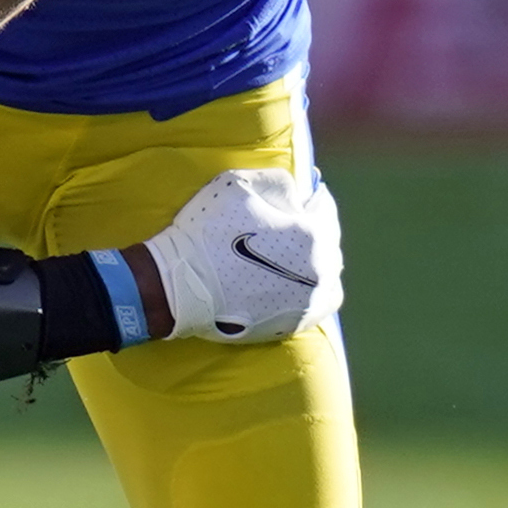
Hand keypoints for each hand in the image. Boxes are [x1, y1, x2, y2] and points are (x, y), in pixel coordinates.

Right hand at [143, 168, 342, 342]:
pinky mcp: (294, 325)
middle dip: (312, 231)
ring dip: (314, 263)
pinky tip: (292, 284)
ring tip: (291, 257)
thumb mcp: (238, 185)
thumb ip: (277, 182)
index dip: (309, 200)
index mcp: (312, 235)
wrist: (180, 285)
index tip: (299, 198)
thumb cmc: (207, 231)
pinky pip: (316, 304)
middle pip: (327, 244)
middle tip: (288, 226)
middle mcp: (320, 271)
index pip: (323, 209)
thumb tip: (297, 194)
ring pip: (326, 276)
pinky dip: (310, 291)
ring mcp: (309, 302)